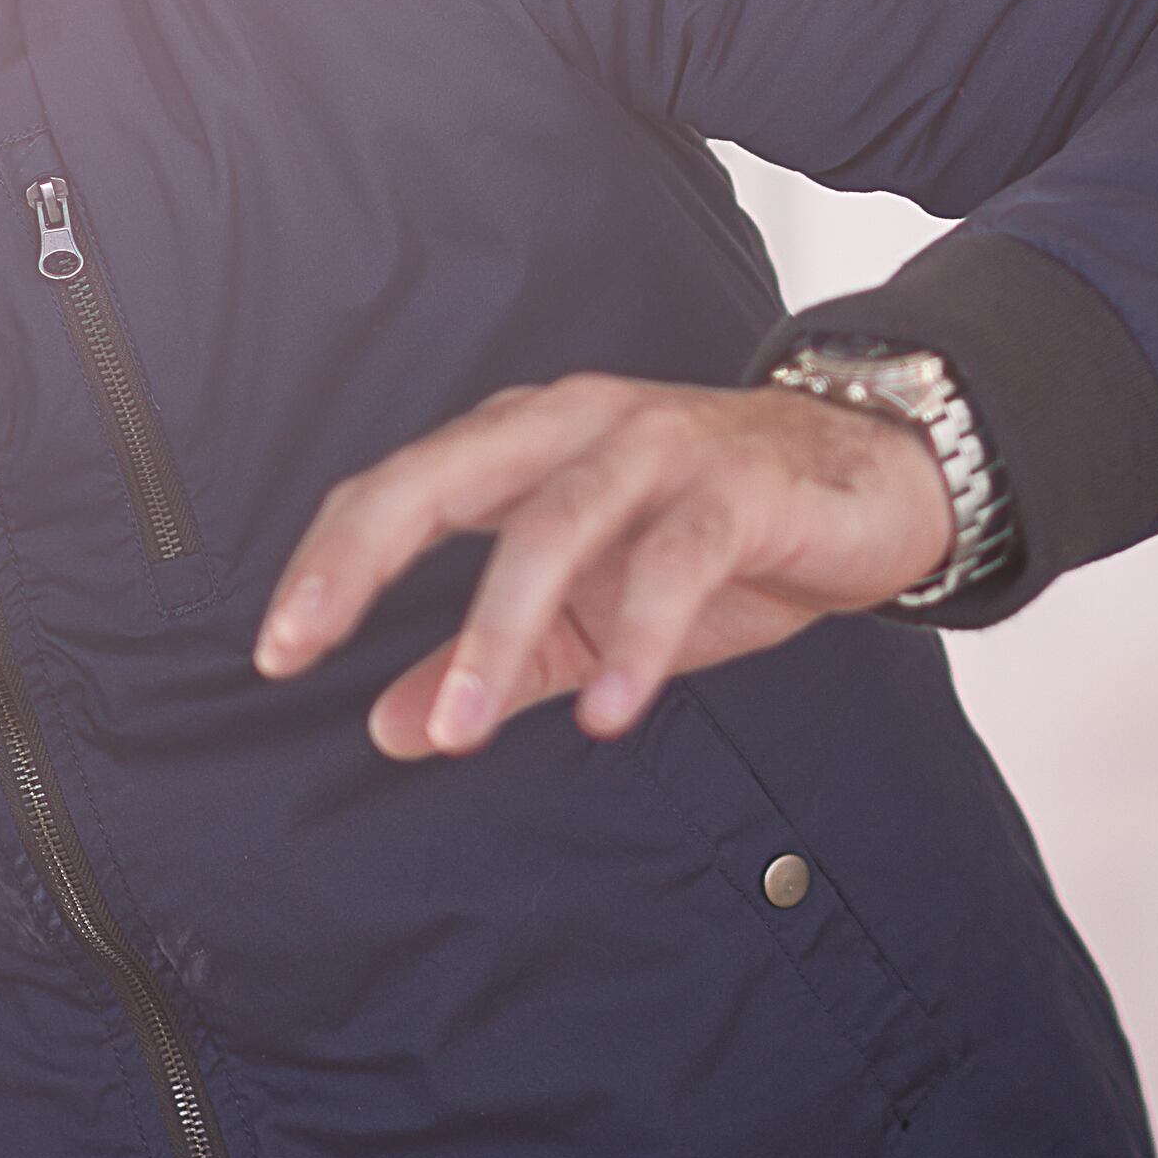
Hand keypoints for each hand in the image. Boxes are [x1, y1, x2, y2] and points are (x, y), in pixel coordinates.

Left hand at [253, 376, 960, 755]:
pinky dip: (636, 637)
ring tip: (467, 728)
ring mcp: (661, 448)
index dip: (330, 562)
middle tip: (304, 644)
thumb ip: (498, 664)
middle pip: (445, 475)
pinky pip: (675, 562)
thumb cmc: (724, 532)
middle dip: (364, 557)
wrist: (880, 482)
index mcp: (527, 446)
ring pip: (554, 525)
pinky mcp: (740, 490)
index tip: (277, 650)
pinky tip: (610, 710)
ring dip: (499, 629)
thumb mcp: (591, 611)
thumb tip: (390, 729)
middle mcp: (579, 428)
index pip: (400, 487)